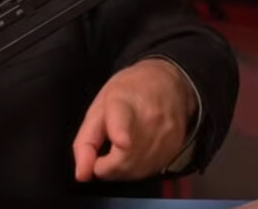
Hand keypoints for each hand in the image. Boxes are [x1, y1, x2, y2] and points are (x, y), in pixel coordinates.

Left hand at [73, 58, 195, 181]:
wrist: (169, 84)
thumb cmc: (130, 92)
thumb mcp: (98, 107)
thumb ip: (85, 142)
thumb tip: (82, 174)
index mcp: (123, 101)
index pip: (123, 119)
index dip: (121, 132)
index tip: (120, 141)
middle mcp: (149, 119)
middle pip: (125, 159)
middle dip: (105, 168)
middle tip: (99, 158)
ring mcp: (165, 135)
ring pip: (136, 171)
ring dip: (120, 170)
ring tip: (116, 151)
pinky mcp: (175, 149)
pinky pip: (149, 172)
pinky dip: (136, 170)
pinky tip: (133, 154)